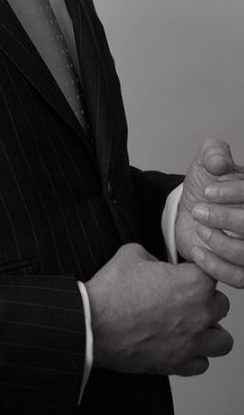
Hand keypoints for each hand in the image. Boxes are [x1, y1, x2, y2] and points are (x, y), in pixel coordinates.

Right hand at [85, 243, 231, 375]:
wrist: (94, 324)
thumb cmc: (111, 291)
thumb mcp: (132, 253)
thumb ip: (156, 257)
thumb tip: (158, 265)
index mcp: (194, 283)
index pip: (210, 273)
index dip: (193, 270)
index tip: (182, 272)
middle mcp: (200, 314)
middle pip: (221, 305)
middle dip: (205, 299)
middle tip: (184, 297)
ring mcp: (192, 342)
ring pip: (222, 340)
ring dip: (210, 331)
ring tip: (192, 324)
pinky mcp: (179, 364)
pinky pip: (202, 363)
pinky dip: (194, 355)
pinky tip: (180, 344)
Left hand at [175, 138, 243, 287]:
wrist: (192, 210)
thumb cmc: (207, 186)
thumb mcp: (208, 159)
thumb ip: (214, 152)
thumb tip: (219, 162)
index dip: (233, 193)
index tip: (207, 191)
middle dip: (224, 219)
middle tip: (198, 211)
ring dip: (220, 243)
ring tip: (200, 229)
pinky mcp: (243, 270)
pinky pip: (240, 278)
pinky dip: (216, 267)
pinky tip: (198, 251)